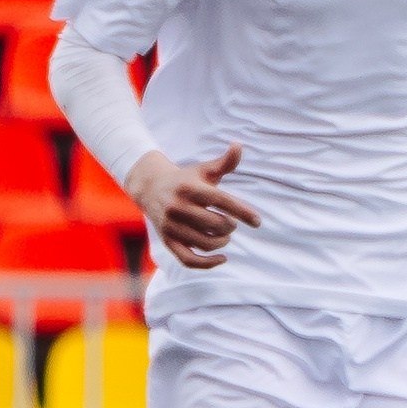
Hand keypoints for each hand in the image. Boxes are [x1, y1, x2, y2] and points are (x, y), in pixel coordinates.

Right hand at [124, 144, 261, 270]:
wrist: (149, 187)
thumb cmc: (186, 179)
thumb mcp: (204, 170)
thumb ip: (225, 162)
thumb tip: (239, 144)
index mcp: (191, 189)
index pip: (222, 202)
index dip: (243, 212)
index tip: (257, 221)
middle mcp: (178, 207)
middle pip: (216, 224)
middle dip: (230, 226)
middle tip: (231, 223)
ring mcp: (171, 226)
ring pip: (205, 242)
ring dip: (222, 242)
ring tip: (224, 236)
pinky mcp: (167, 241)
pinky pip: (189, 259)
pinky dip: (207, 263)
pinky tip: (222, 258)